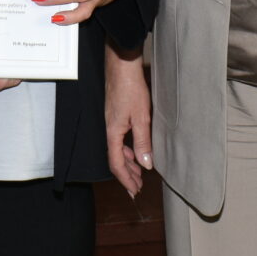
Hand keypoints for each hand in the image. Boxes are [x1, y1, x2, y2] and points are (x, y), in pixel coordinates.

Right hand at [104, 42, 152, 195]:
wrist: (121, 64)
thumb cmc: (130, 87)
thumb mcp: (142, 117)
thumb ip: (143, 142)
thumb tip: (146, 165)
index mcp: (113, 132)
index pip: (116, 163)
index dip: (125, 179)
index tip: (135, 190)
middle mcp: (110, 129)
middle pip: (115, 159)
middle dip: (127, 175)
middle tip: (138, 187)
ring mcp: (112, 122)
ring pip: (117, 149)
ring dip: (128, 163)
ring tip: (139, 172)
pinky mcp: (116, 115)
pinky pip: (119, 139)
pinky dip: (127, 149)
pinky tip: (136, 150)